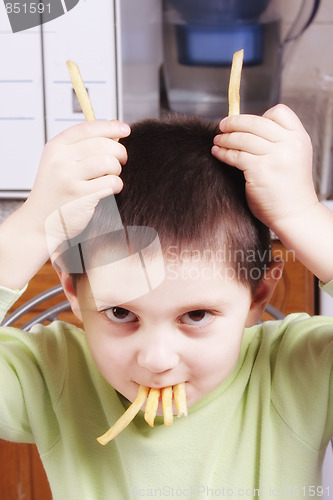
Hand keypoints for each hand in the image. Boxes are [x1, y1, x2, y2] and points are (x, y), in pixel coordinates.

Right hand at [25, 119, 129, 250]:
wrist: (39, 222)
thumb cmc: (56, 192)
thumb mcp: (62, 163)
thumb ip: (85, 146)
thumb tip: (115, 128)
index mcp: (56, 147)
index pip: (88, 128)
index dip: (110, 127)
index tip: (125, 130)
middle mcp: (60, 160)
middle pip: (102, 145)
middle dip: (119, 152)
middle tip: (121, 160)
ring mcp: (68, 178)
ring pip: (109, 163)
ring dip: (117, 170)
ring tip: (111, 176)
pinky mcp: (80, 196)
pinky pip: (111, 182)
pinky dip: (116, 185)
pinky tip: (110, 189)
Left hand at [211, 104, 318, 231]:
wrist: (294, 214)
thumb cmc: (289, 189)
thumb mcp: (293, 157)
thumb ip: (278, 142)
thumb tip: (246, 128)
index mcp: (299, 137)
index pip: (279, 111)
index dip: (260, 115)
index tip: (246, 123)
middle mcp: (289, 144)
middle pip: (256, 122)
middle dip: (234, 122)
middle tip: (222, 126)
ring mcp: (275, 156)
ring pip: (243, 138)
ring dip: (225, 138)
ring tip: (217, 140)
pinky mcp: (260, 170)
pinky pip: (236, 155)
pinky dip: (223, 152)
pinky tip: (217, 153)